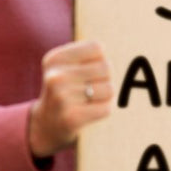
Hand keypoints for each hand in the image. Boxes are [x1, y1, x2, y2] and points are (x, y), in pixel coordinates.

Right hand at [28, 40, 113, 157]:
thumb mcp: (66, 64)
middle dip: (105, 78)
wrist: (44, 126)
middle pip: (106, 68)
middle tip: (90, 87)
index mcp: (55, 59)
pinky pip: (107, 108)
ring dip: (106, 96)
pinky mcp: (71, 119)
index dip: (100, 59)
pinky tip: (90, 112)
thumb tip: (125, 43)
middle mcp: (55, 77)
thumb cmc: (65, 88)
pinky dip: (104, 109)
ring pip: (109, 89)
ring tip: (89, 100)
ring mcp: (62, 98)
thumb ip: (89, 53)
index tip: (88, 69)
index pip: (97, 48)